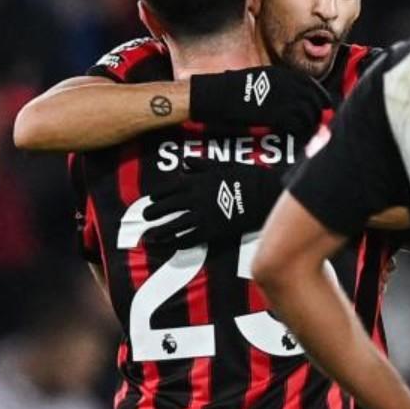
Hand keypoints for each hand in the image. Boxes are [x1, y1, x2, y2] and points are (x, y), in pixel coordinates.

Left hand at [143, 158, 283, 248]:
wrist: (263, 194)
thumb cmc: (246, 177)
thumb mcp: (223, 164)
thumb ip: (201, 164)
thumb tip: (185, 163)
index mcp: (196, 181)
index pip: (169, 188)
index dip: (158, 194)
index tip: (152, 198)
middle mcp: (195, 198)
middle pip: (168, 207)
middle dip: (154, 213)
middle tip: (146, 217)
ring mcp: (202, 215)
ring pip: (174, 225)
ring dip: (161, 231)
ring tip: (151, 236)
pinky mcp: (211, 230)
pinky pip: (190, 238)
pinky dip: (179, 242)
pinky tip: (173, 244)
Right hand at [189, 65, 330, 138]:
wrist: (213, 96)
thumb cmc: (231, 90)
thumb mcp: (258, 79)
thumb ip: (279, 86)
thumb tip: (296, 99)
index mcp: (282, 75)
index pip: (312, 86)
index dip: (321, 100)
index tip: (323, 110)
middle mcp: (286, 84)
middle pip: (315, 101)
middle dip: (319, 116)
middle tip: (319, 128)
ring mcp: (282, 99)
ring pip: (309, 115)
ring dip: (310, 127)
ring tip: (307, 136)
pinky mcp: (276, 114)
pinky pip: (297, 126)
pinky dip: (300, 134)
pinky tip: (296, 140)